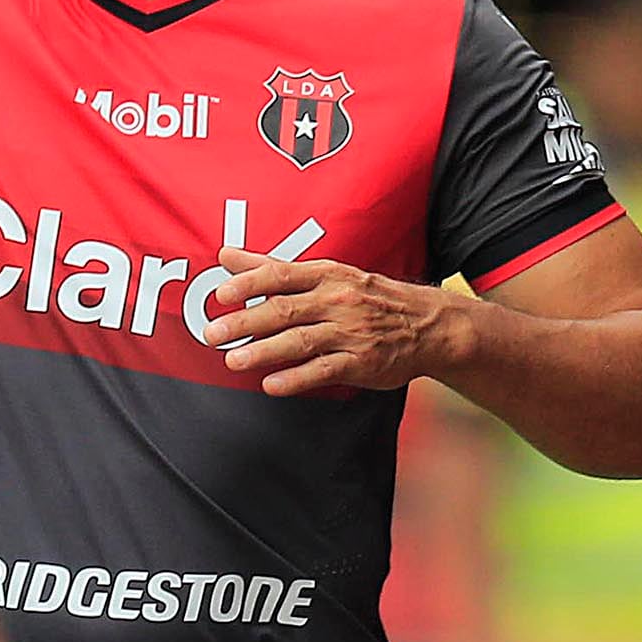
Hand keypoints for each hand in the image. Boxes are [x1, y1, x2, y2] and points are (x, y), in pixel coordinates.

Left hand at [200, 243, 455, 396]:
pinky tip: (271, 386)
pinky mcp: (361, 362)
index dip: (251, 283)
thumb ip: (271, 268)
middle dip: (246, 322)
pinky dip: (297, 378)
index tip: (222, 293)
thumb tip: (225, 255)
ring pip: (301, 340)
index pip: (282, 275)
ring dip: (264, 351)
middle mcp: (338, 301)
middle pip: (285, 310)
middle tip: (212, 333)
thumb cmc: (367, 297)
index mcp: (327, 276)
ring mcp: (351, 332)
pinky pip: (325, 370)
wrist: (429, 324)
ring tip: (233, 361)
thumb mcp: (326, 275)